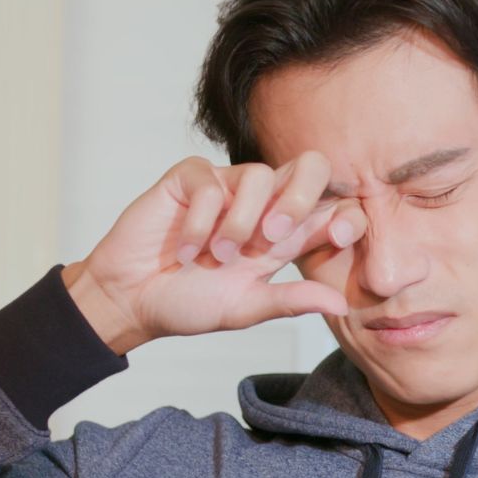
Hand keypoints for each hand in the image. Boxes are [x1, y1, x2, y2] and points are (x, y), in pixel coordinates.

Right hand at [64, 152, 367, 352]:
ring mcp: (225, 188)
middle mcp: (260, 205)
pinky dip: (200, 221)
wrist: (132, 299)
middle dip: (301, 197)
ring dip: (239, 222)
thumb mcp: (245, 309)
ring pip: (258, 175)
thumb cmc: (187, 303)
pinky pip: (209, 181)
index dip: (345, 215)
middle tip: (275, 237)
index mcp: (283, 236)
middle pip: (308, 168)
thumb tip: (341, 306)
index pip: (329, 210)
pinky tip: (185, 250)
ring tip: (217, 256)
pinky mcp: (190, 179)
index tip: (340, 236)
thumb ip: (290, 302)